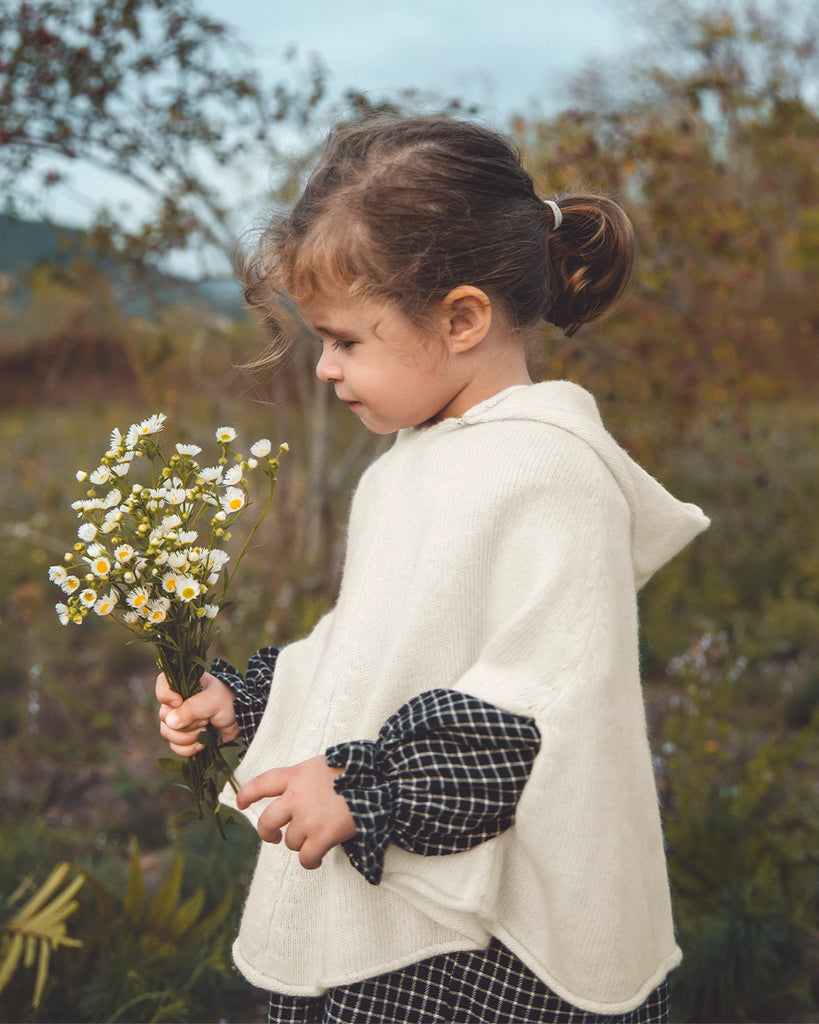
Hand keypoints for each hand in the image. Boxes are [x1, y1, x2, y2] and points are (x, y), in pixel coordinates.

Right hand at [156, 670, 238, 755]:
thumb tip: (170, 722)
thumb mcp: (212, 701)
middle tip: (206, 718)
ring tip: (207, 728)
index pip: (162, 684)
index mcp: (183, 684)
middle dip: (187, 723)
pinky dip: (189, 748)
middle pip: (164, 717)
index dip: (166, 696)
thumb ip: (192, 708)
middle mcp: (177, 702)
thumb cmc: (227, 702)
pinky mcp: (183, 736)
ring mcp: (178, 720)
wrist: (240, 720)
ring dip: (189, 736)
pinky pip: (175, 747)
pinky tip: (203, 742)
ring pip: (168, 733)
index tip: (179, 702)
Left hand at [236, 756, 356, 869]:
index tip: (240, 803)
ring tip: (315, 839)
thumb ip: (306, 779)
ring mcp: (307, 818)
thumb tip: (300, 794)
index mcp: (295, 775)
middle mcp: (296, 797)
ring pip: (290, 841)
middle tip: (274, 836)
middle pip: (266, 821)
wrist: (377, 781)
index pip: (261, 784)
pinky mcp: (322, 836)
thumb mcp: (323, 765)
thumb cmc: (355, 771)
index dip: (246, 794)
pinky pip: (306, 858)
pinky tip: (316, 858)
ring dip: (300, 843)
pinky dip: (310, 861)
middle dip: (267, 833)